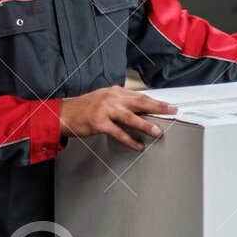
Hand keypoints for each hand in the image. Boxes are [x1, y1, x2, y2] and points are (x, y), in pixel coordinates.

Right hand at [59, 86, 177, 151]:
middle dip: (158, 107)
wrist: (64, 114)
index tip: (169, 105)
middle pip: (140, 102)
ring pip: (130, 117)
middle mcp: (112, 98)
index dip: (156, 101)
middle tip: (172, 111)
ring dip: (146, 125)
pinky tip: (138, 145)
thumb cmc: (85, 108)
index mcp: (115, 91)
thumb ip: (121, 102)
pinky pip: (118, 133)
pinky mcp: (99, 123)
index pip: (140, 96)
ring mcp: (105, 110)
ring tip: (158, 131)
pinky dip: (130, 140)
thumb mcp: (104, 99)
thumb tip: (141, 108)